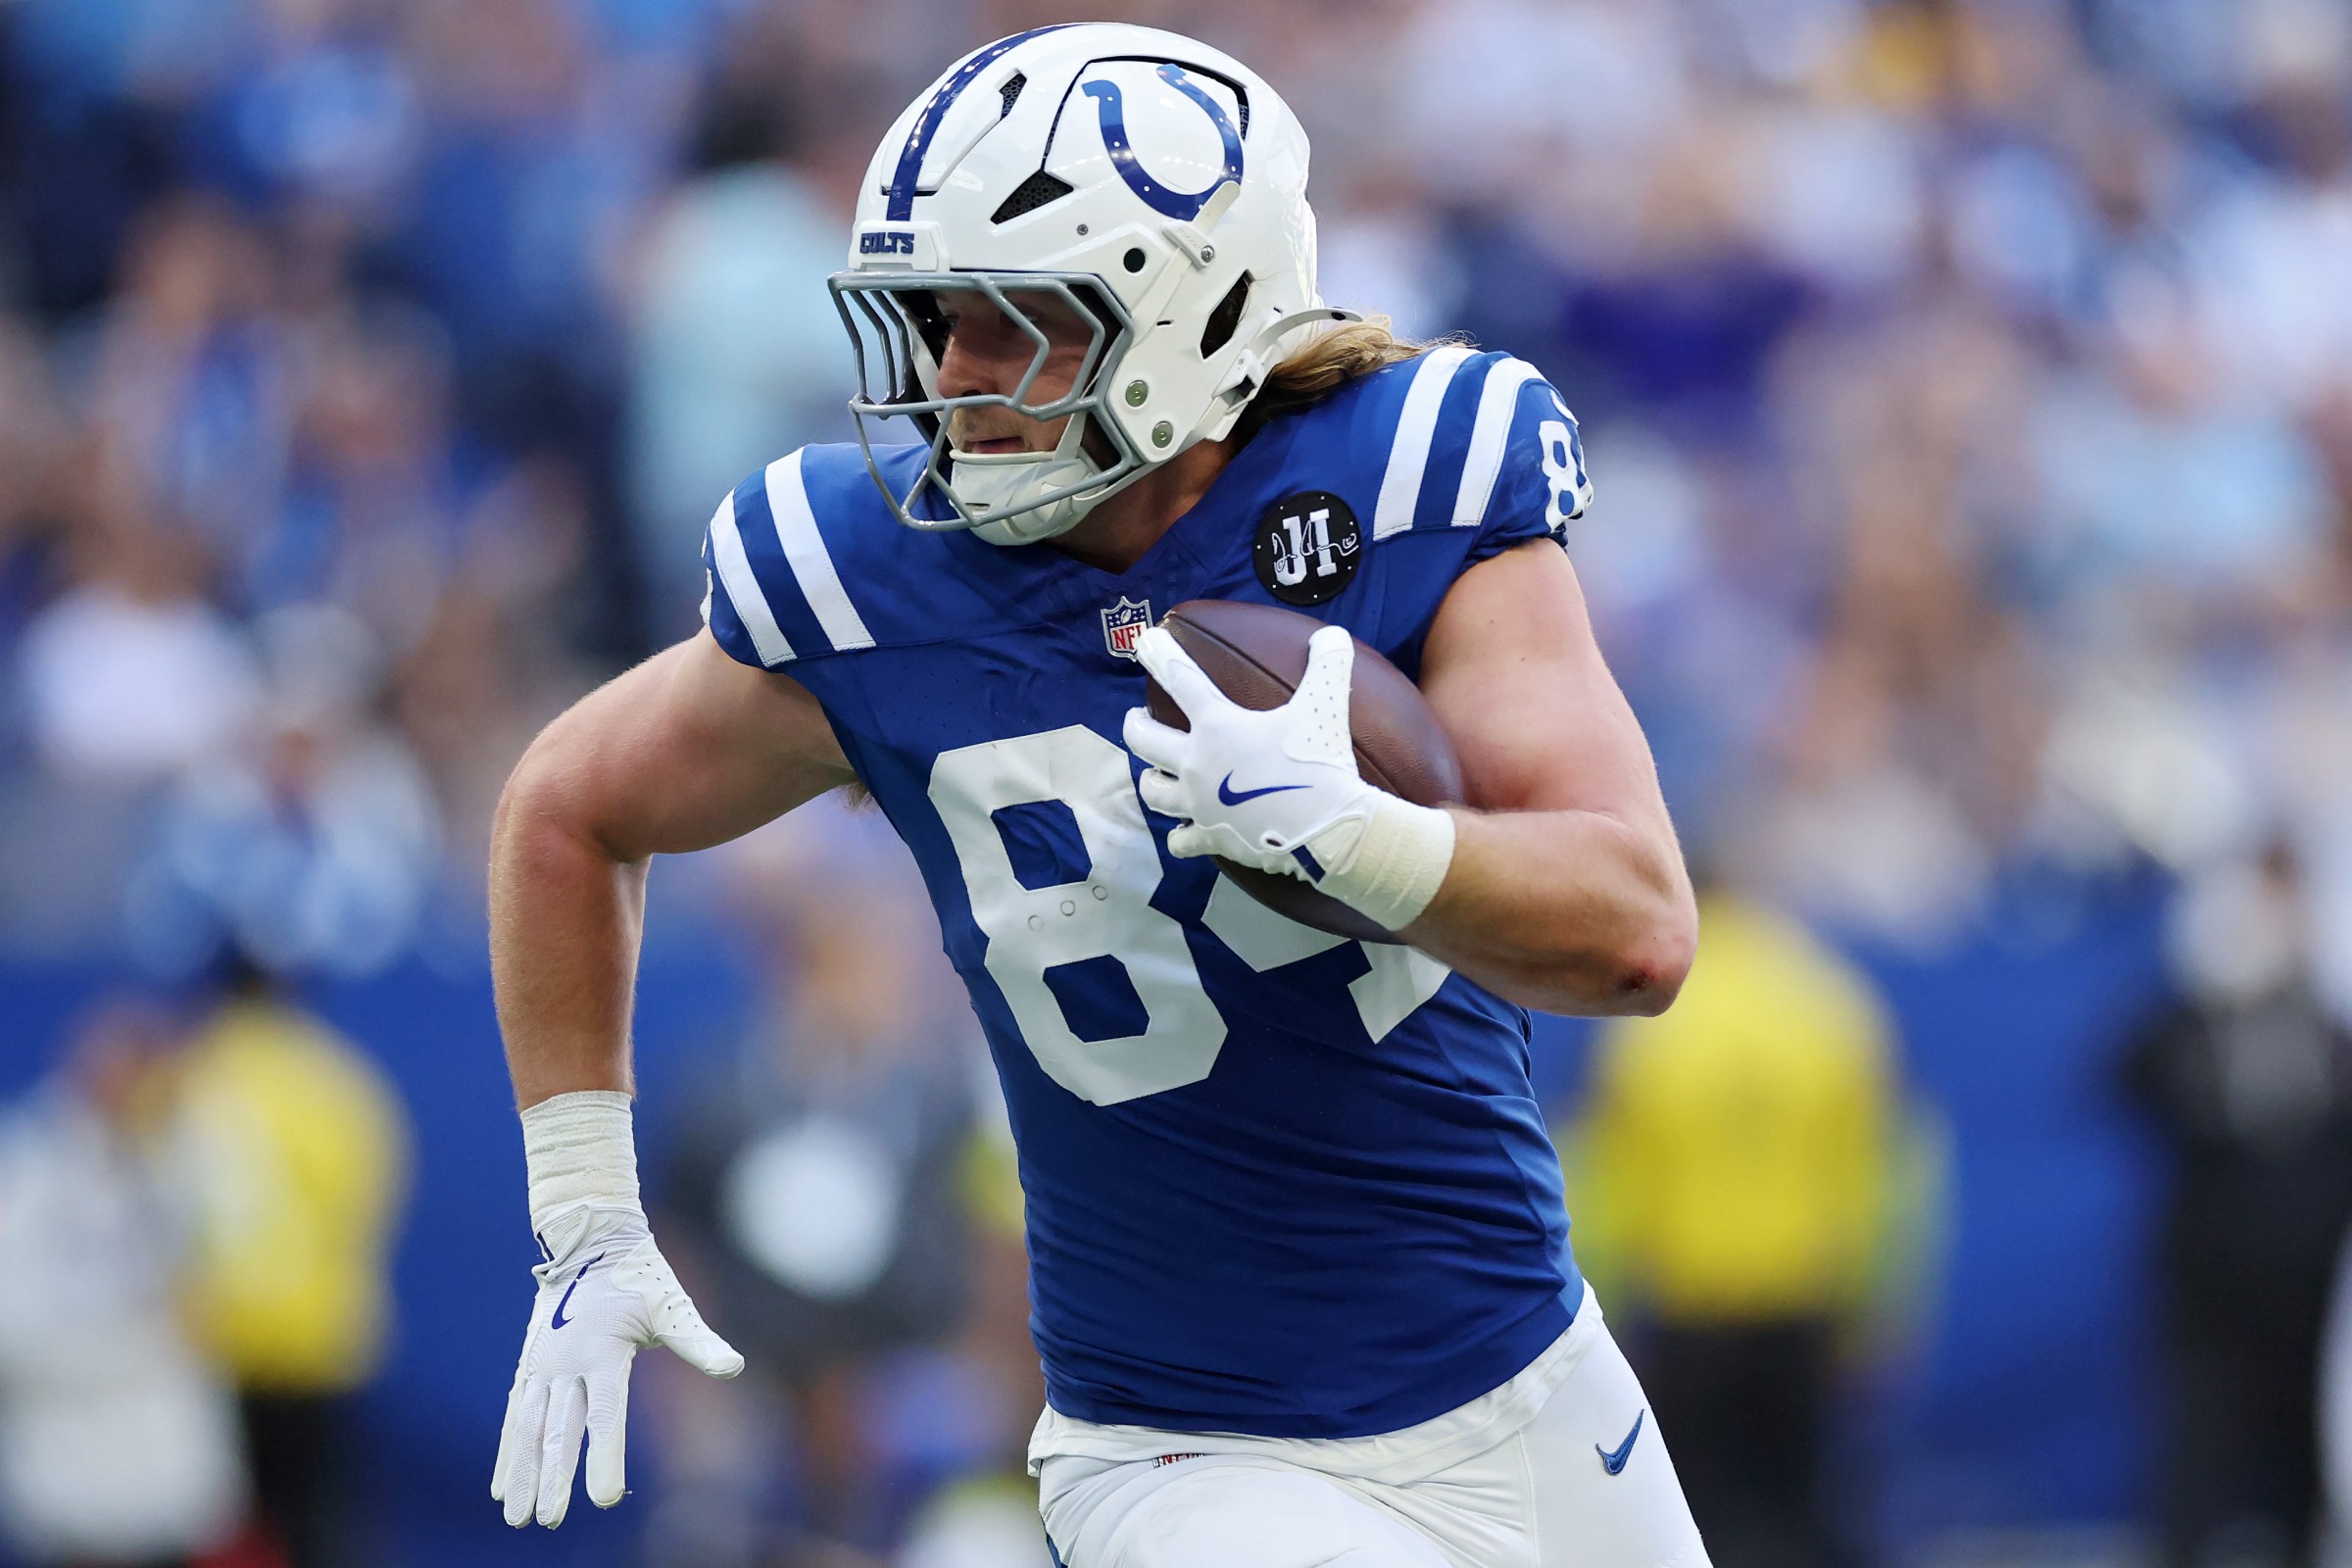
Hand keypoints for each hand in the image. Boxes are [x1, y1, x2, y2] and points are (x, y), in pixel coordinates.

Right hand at [491, 1203, 742, 1527]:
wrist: (588, 1241)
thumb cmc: (640, 1277)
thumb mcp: (672, 1305)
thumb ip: (699, 1342)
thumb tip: (734, 1367)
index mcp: (603, 1351)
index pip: (605, 1415)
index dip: (602, 1457)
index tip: (602, 1498)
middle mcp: (566, 1362)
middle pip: (560, 1429)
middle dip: (554, 1478)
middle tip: (552, 1518)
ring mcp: (542, 1365)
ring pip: (528, 1428)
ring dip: (522, 1473)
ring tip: (518, 1516)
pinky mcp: (529, 1366)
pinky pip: (515, 1415)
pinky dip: (507, 1451)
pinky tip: (502, 1486)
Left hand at [1122, 623, 1383, 882]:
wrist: (1327, 829)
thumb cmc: (1319, 763)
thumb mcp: (1326, 705)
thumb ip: (1328, 664)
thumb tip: (1332, 634)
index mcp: (1217, 725)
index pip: (1179, 679)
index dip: (1160, 655)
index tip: (1144, 641)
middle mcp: (1196, 763)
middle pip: (1142, 739)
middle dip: (1135, 724)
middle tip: (1138, 717)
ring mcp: (1198, 804)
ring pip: (1152, 791)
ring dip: (1151, 779)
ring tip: (1156, 773)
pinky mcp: (1211, 838)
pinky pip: (1180, 841)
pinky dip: (1181, 836)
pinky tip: (1185, 832)